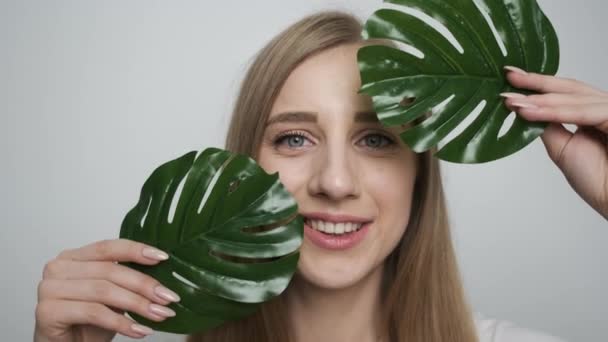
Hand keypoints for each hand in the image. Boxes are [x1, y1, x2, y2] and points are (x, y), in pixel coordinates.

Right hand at [34, 239, 180, 340]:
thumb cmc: (88, 322)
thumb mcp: (114, 296)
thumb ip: (128, 280)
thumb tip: (165, 274)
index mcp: (74, 257)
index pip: (109, 247)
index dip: (137, 250)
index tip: (163, 258)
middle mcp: (58, 267)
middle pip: (110, 270)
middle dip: (144, 285)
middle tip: (169, 297)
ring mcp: (49, 288)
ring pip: (103, 291)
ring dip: (138, 304)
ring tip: (160, 315)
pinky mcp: (47, 311)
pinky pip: (93, 312)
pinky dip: (122, 323)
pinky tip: (141, 330)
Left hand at [501, 66, 607, 219]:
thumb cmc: (598, 181)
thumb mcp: (563, 148)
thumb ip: (548, 126)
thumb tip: (526, 109)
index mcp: (593, 114)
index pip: (565, 93)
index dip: (539, 85)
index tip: (511, 78)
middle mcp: (604, 109)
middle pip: (570, 89)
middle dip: (537, 83)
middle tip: (509, 77)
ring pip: (574, 99)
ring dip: (540, 101)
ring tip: (513, 102)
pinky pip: (585, 113)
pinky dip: (556, 112)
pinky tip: (530, 112)